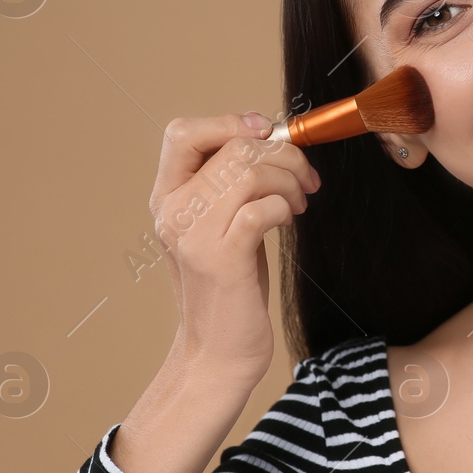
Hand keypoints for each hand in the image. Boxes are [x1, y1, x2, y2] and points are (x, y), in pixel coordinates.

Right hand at [148, 112, 319, 391]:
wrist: (220, 350)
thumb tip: (269, 137)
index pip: (182, 132)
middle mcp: (172, 211)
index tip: (266, 134)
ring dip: (289, 180)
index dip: (229, 122)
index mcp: (167, 197)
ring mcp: (193, 235)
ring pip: (250, 171)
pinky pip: (261, 207)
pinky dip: (284, 207)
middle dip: (283, 155)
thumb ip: (231, 183)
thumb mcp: (222, 224)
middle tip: (305, 179)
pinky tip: (287, 221)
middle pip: (234, 148)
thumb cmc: (231, 284)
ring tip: (299, 202)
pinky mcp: (221, 258)